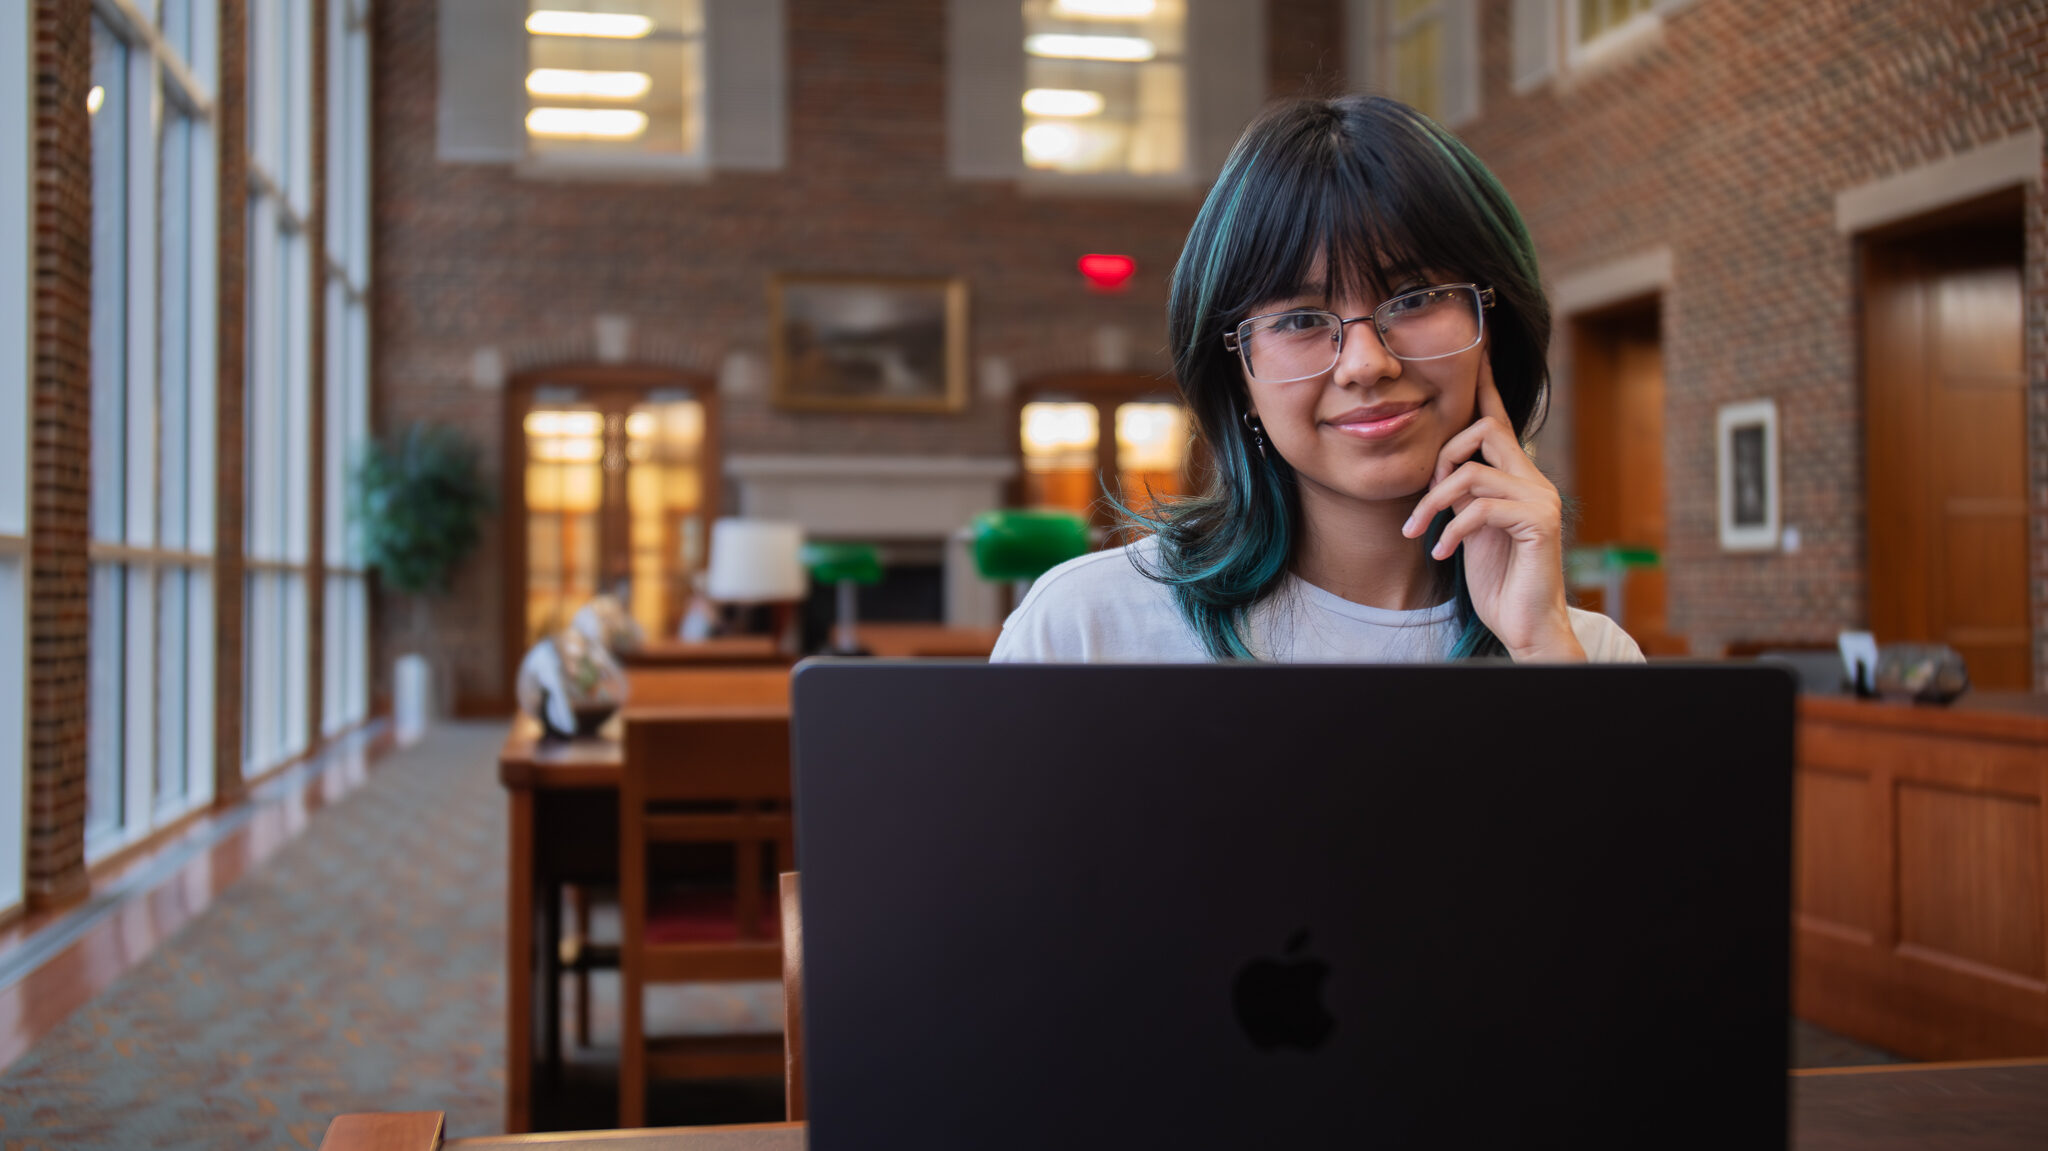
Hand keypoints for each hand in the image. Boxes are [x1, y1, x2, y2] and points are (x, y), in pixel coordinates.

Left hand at [1399, 356, 1584, 661]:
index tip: (1477, 349)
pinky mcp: (1539, 524)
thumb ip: (1463, 495)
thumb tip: (1443, 474)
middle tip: (1426, 498)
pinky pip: (1482, 509)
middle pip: (1487, 429)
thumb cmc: (1498, 579)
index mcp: (1518, 477)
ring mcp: (1540, 500)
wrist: (1525, 624)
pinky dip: (1453, 530)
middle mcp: (1534, 480)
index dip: (1485, 386)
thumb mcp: (1470, 528)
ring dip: (1434, 502)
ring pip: (1474, 472)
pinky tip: (1442, 552)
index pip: (1500, 420)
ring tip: (1419, 532)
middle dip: (1443, 455)